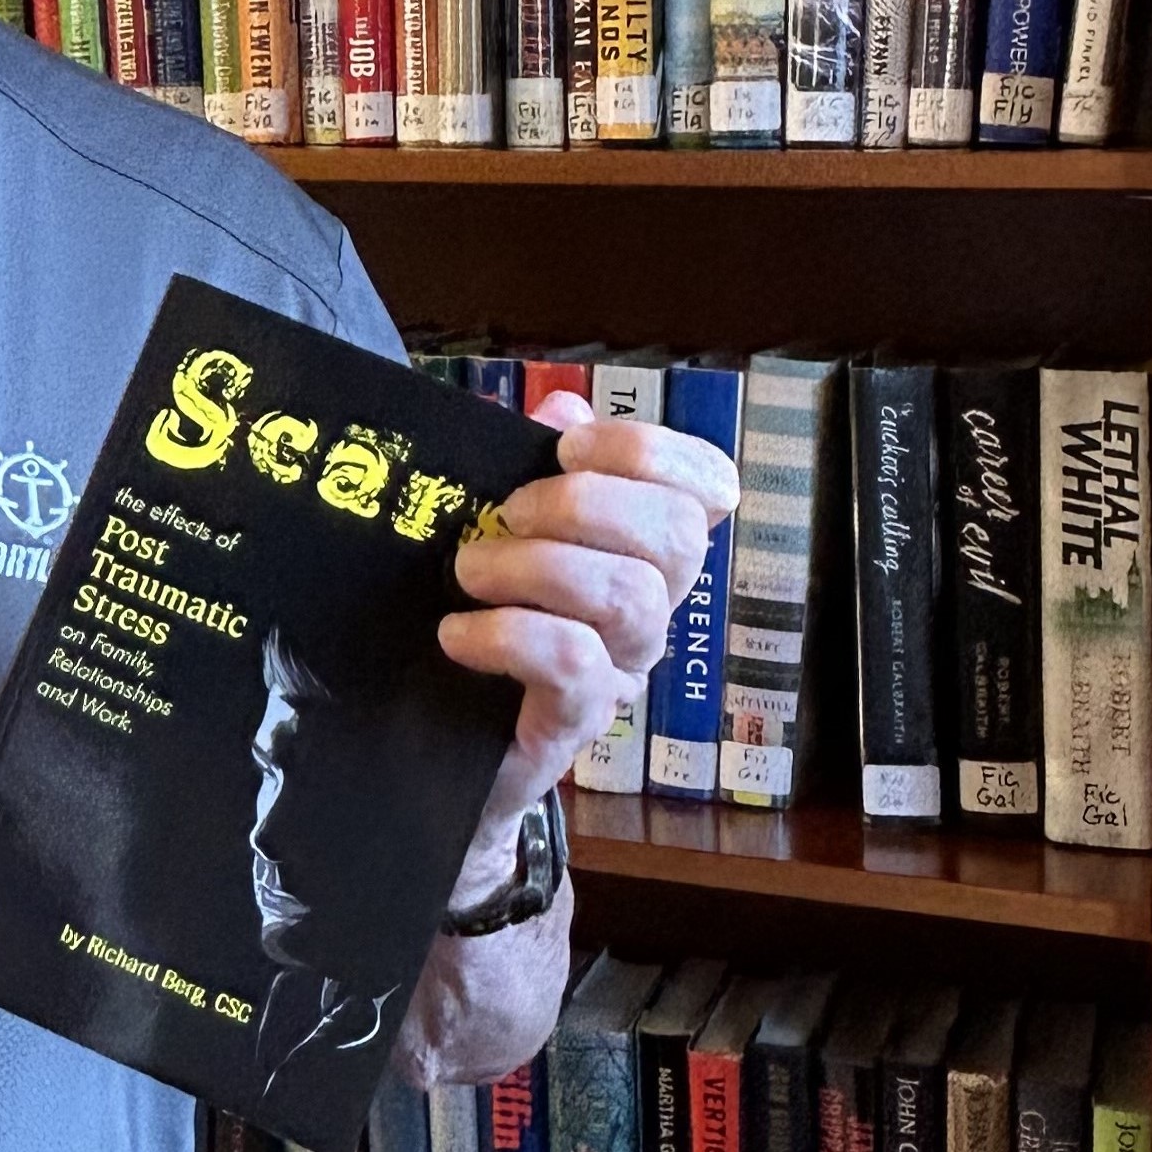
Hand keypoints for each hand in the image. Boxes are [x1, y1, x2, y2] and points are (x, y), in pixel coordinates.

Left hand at [439, 392, 740, 886]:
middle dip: (582, 502)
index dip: (650, 451)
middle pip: (672, 535)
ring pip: (626, 597)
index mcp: (644, 548)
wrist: (446, 744)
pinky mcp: (578, 719)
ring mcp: (625, 666)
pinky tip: (455, 634)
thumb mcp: (504, 531)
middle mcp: (653, 605)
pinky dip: (504, 634)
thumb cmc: (485, 617)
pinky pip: (568, 662)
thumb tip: (561, 407)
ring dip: (534, 565)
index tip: (567, 446)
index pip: (706, 487)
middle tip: (506, 512)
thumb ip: (532, 465)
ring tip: (468, 569)